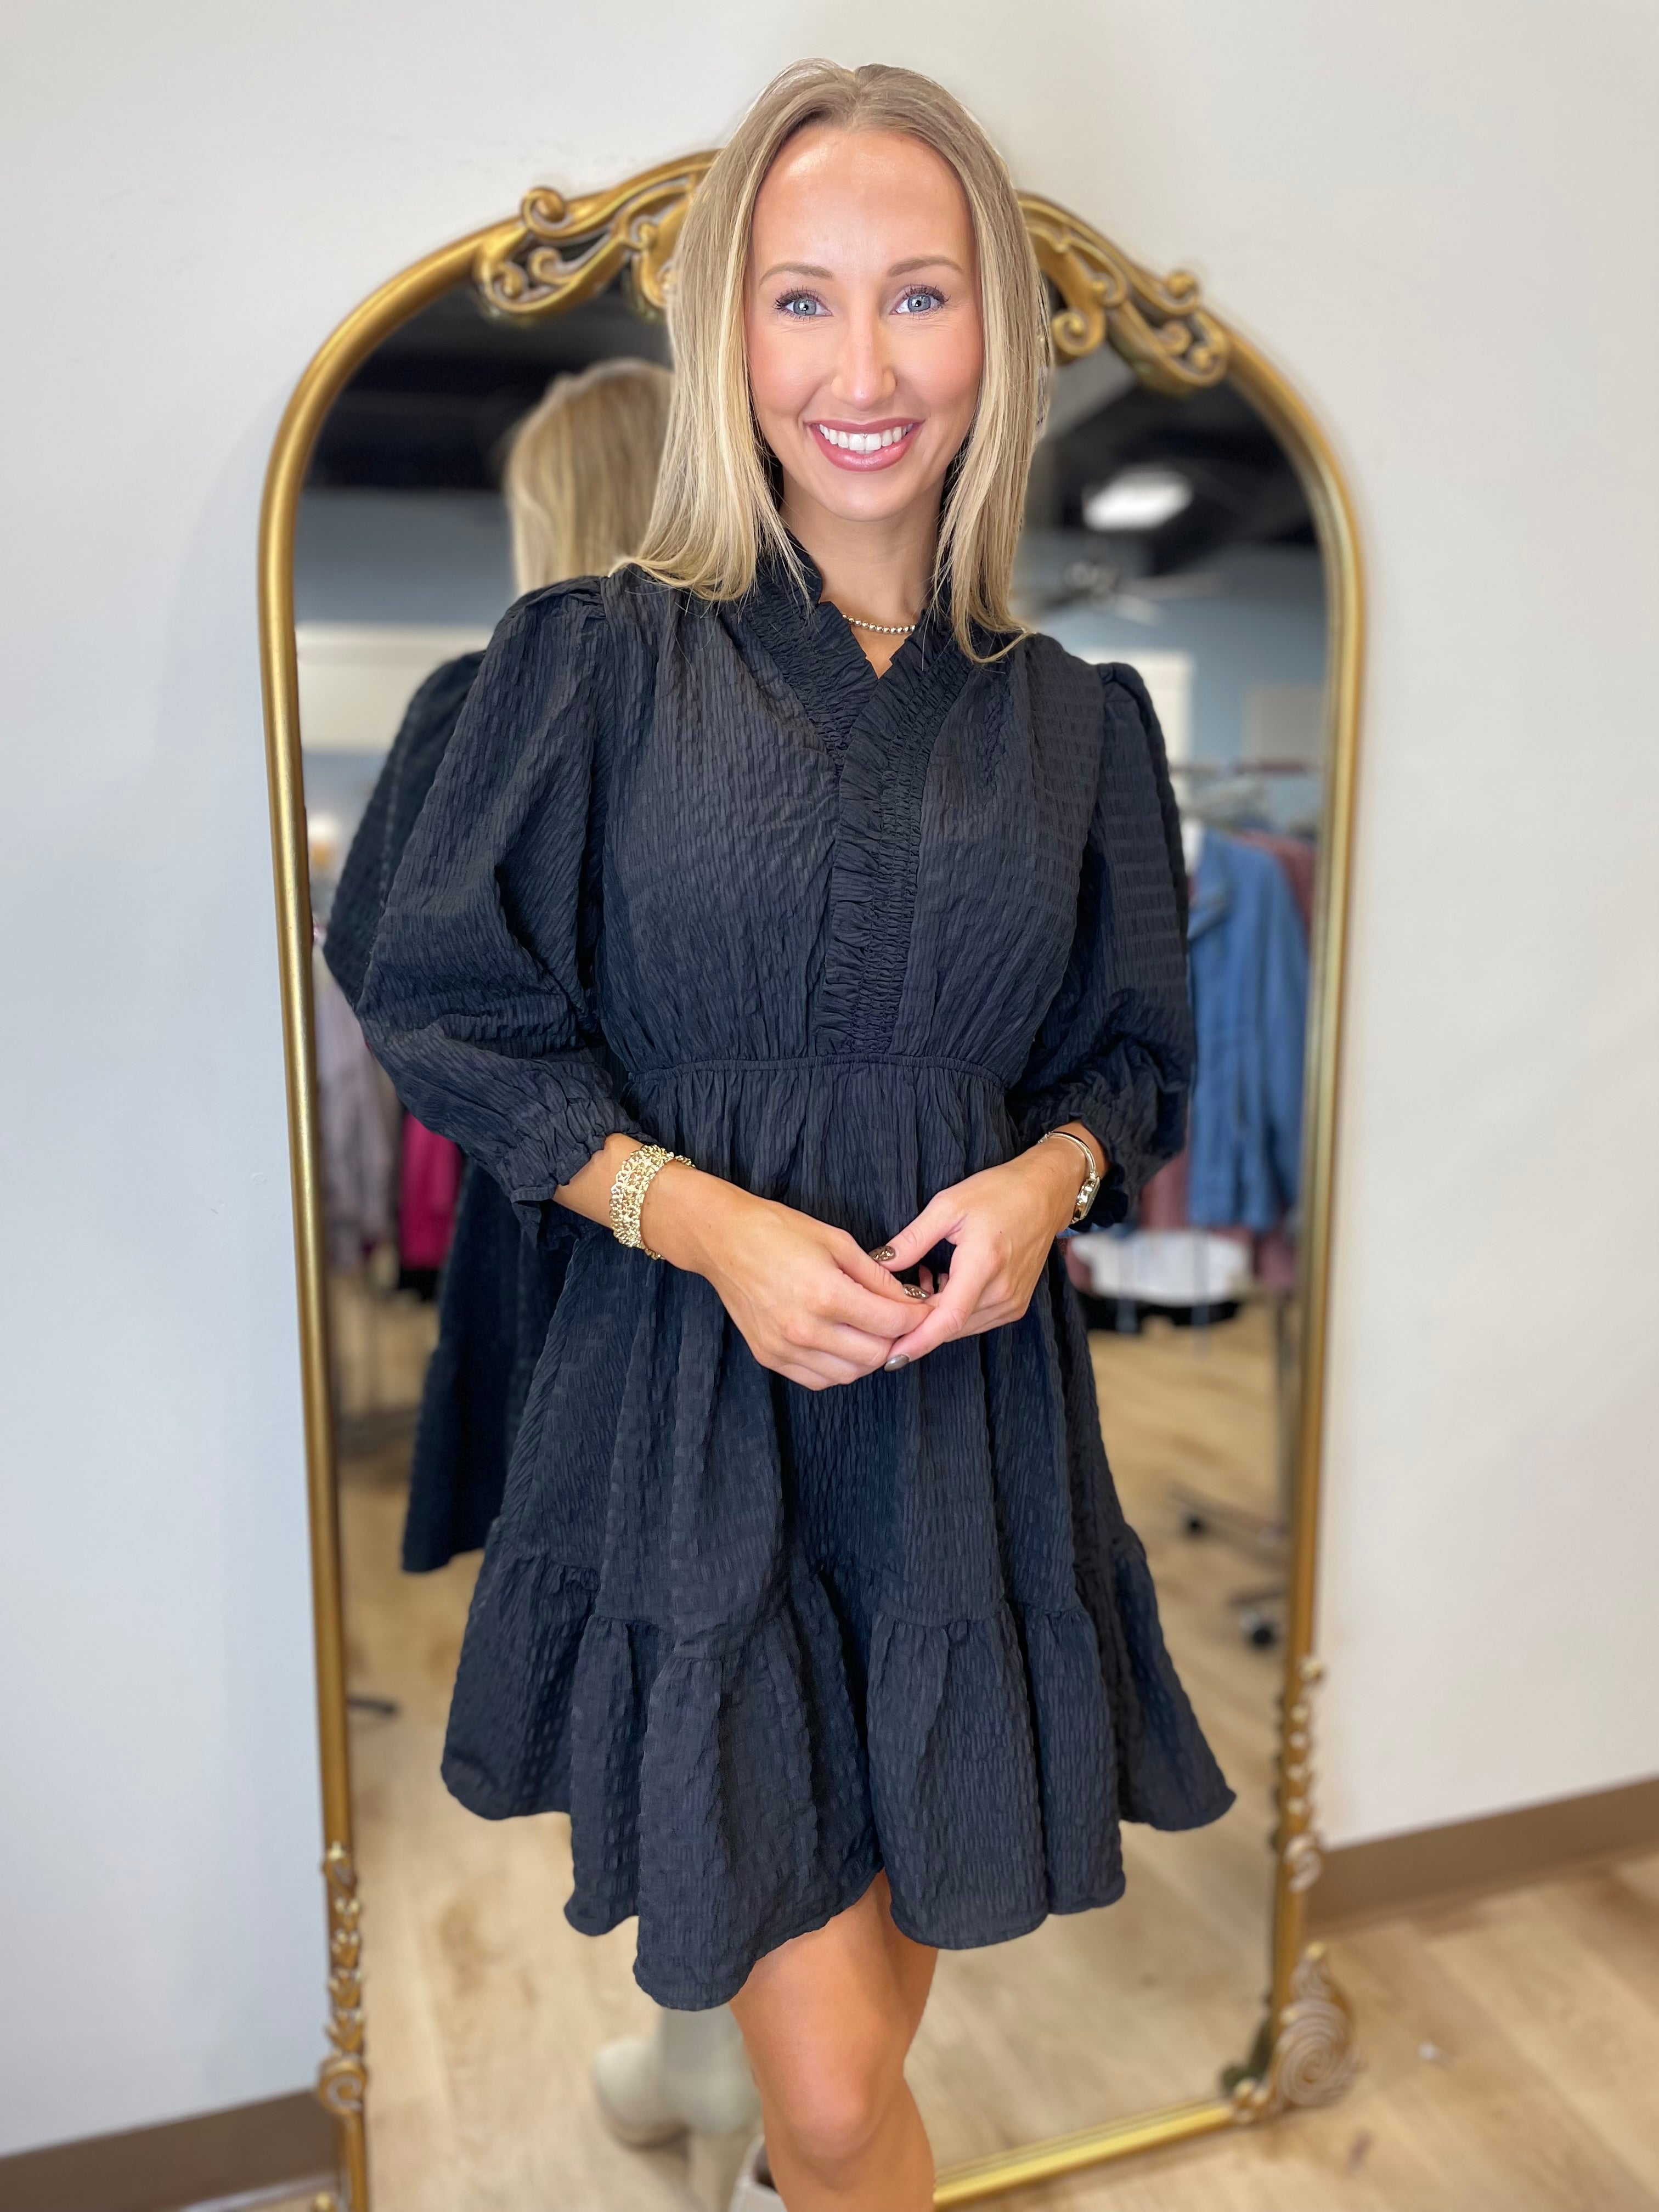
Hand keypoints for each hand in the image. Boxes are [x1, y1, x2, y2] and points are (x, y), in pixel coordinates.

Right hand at [644, 1170, 929, 1390]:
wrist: (723, 1240)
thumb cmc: (779, 1231)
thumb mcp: (836, 1241)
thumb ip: (876, 1276)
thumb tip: (909, 1300)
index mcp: (826, 1294)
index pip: (891, 1323)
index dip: (916, 1317)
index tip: (923, 1308)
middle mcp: (804, 1328)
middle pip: (874, 1356)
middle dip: (895, 1339)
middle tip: (898, 1319)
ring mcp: (784, 1348)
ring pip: (848, 1374)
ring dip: (867, 1356)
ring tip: (869, 1329)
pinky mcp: (770, 1357)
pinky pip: (818, 1379)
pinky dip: (838, 1367)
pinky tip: (840, 1341)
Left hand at [871, 1136, 1093, 1363]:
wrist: (1046, 1194)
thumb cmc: (999, 1192)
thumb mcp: (948, 1206)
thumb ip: (913, 1239)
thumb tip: (879, 1263)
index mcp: (984, 1265)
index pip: (948, 1319)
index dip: (917, 1341)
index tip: (890, 1358)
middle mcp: (1002, 1292)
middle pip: (949, 1326)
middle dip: (917, 1319)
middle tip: (894, 1292)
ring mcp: (1012, 1302)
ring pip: (960, 1326)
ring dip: (935, 1314)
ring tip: (922, 1277)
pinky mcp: (1016, 1305)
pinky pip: (975, 1320)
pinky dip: (953, 1311)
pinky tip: (944, 1282)